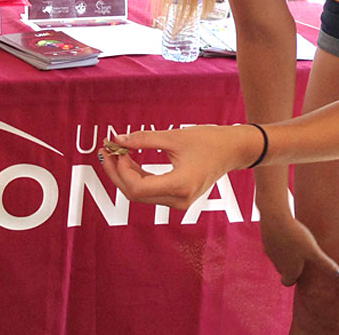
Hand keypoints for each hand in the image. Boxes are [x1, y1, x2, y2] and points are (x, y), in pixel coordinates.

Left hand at [98, 125, 254, 209]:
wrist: (232, 150)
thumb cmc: (208, 141)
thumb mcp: (174, 137)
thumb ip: (143, 139)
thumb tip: (118, 139)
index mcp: (180, 185)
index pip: (138, 187)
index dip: (121, 170)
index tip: (116, 149)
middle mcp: (179, 200)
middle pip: (135, 194)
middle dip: (117, 173)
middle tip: (106, 152)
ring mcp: (179, 202)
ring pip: (140, 195)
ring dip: (125, 175)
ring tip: (114, 153)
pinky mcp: (178, 198)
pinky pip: (150, 191)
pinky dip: (137, 177)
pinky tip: (128, 159)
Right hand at [257, 209, 338, 285]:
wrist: (274, 218)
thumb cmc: (295, 236)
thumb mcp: (313, 250)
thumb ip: (325, 264)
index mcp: (288, 270)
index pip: (287, 282)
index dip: (294, 278)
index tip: (302, 271)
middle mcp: (277, 265)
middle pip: (283, 270)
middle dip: (291, 266)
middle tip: (302, 257)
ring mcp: (270, 253)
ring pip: (277, 258)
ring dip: (285, 254)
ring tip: (295, 243)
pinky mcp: (265, 241)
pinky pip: (272, 246)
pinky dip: (279, 243)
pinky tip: (287, 233)